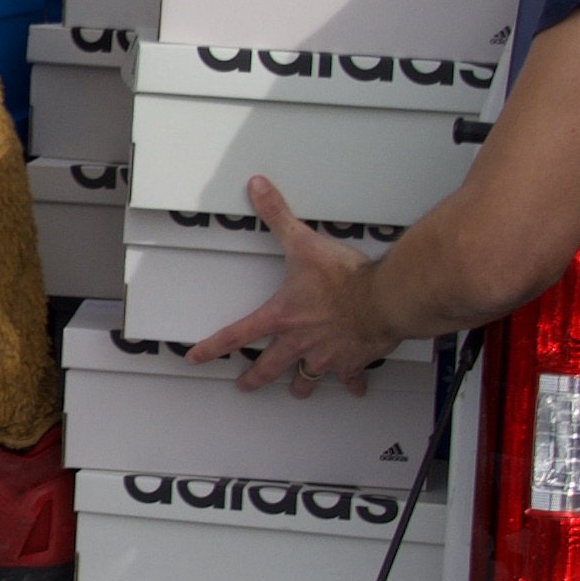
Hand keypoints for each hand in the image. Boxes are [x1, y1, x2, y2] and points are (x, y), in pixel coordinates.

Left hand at [188, 176, 388, 395]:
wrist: (382, 299)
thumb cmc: (345, 279)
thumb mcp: (304, 242)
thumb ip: (278, 216)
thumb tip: (258, 189)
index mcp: (282, 317)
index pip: (236, 335)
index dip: (212, 348)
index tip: (197, 358)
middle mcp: (299, 342)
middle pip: (268, 367)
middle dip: (255, 378)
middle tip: (246, 385)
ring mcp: (325, 355)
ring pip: (305, 378)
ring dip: (299, 384)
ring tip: (296, 391)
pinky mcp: (351, 361)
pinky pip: (349, 377)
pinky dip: (352, 381)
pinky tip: (354, 385)